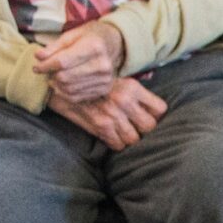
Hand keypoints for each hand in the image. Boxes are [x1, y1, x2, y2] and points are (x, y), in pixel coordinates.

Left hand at [32, 18, 125, 101]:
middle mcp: (102, 64)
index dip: (45, 66)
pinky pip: (77, 97)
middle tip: (46, 70)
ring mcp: (104, 79)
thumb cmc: (92, 36)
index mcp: (93, 46)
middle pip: (65, 77)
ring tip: (54, 77)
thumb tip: (38, 57)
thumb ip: (55, 46)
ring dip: (57, 85)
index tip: (36, 66)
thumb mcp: (73, 34)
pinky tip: (62, 85)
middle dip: (51, 75)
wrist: (116, 44)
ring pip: (69, 89)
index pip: (62, 62)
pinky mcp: (104, 89)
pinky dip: (65, 93)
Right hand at [47, 75, 165, 150]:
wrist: (62, 81)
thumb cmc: (91, 80)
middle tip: (138, 127)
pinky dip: (117, 144)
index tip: (151, 116)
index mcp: (132, 87)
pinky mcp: (99, 127)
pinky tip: (113, 137)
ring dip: (130, 138)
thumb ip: (135, 90)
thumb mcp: (116, 78)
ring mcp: (112, 115)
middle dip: (145, 130)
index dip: (157, 116)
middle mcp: (125, 101)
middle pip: (150, 127)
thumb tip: (152, 96)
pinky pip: (118, 145)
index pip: (160, 109)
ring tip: (125, 133)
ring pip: (134, 139)